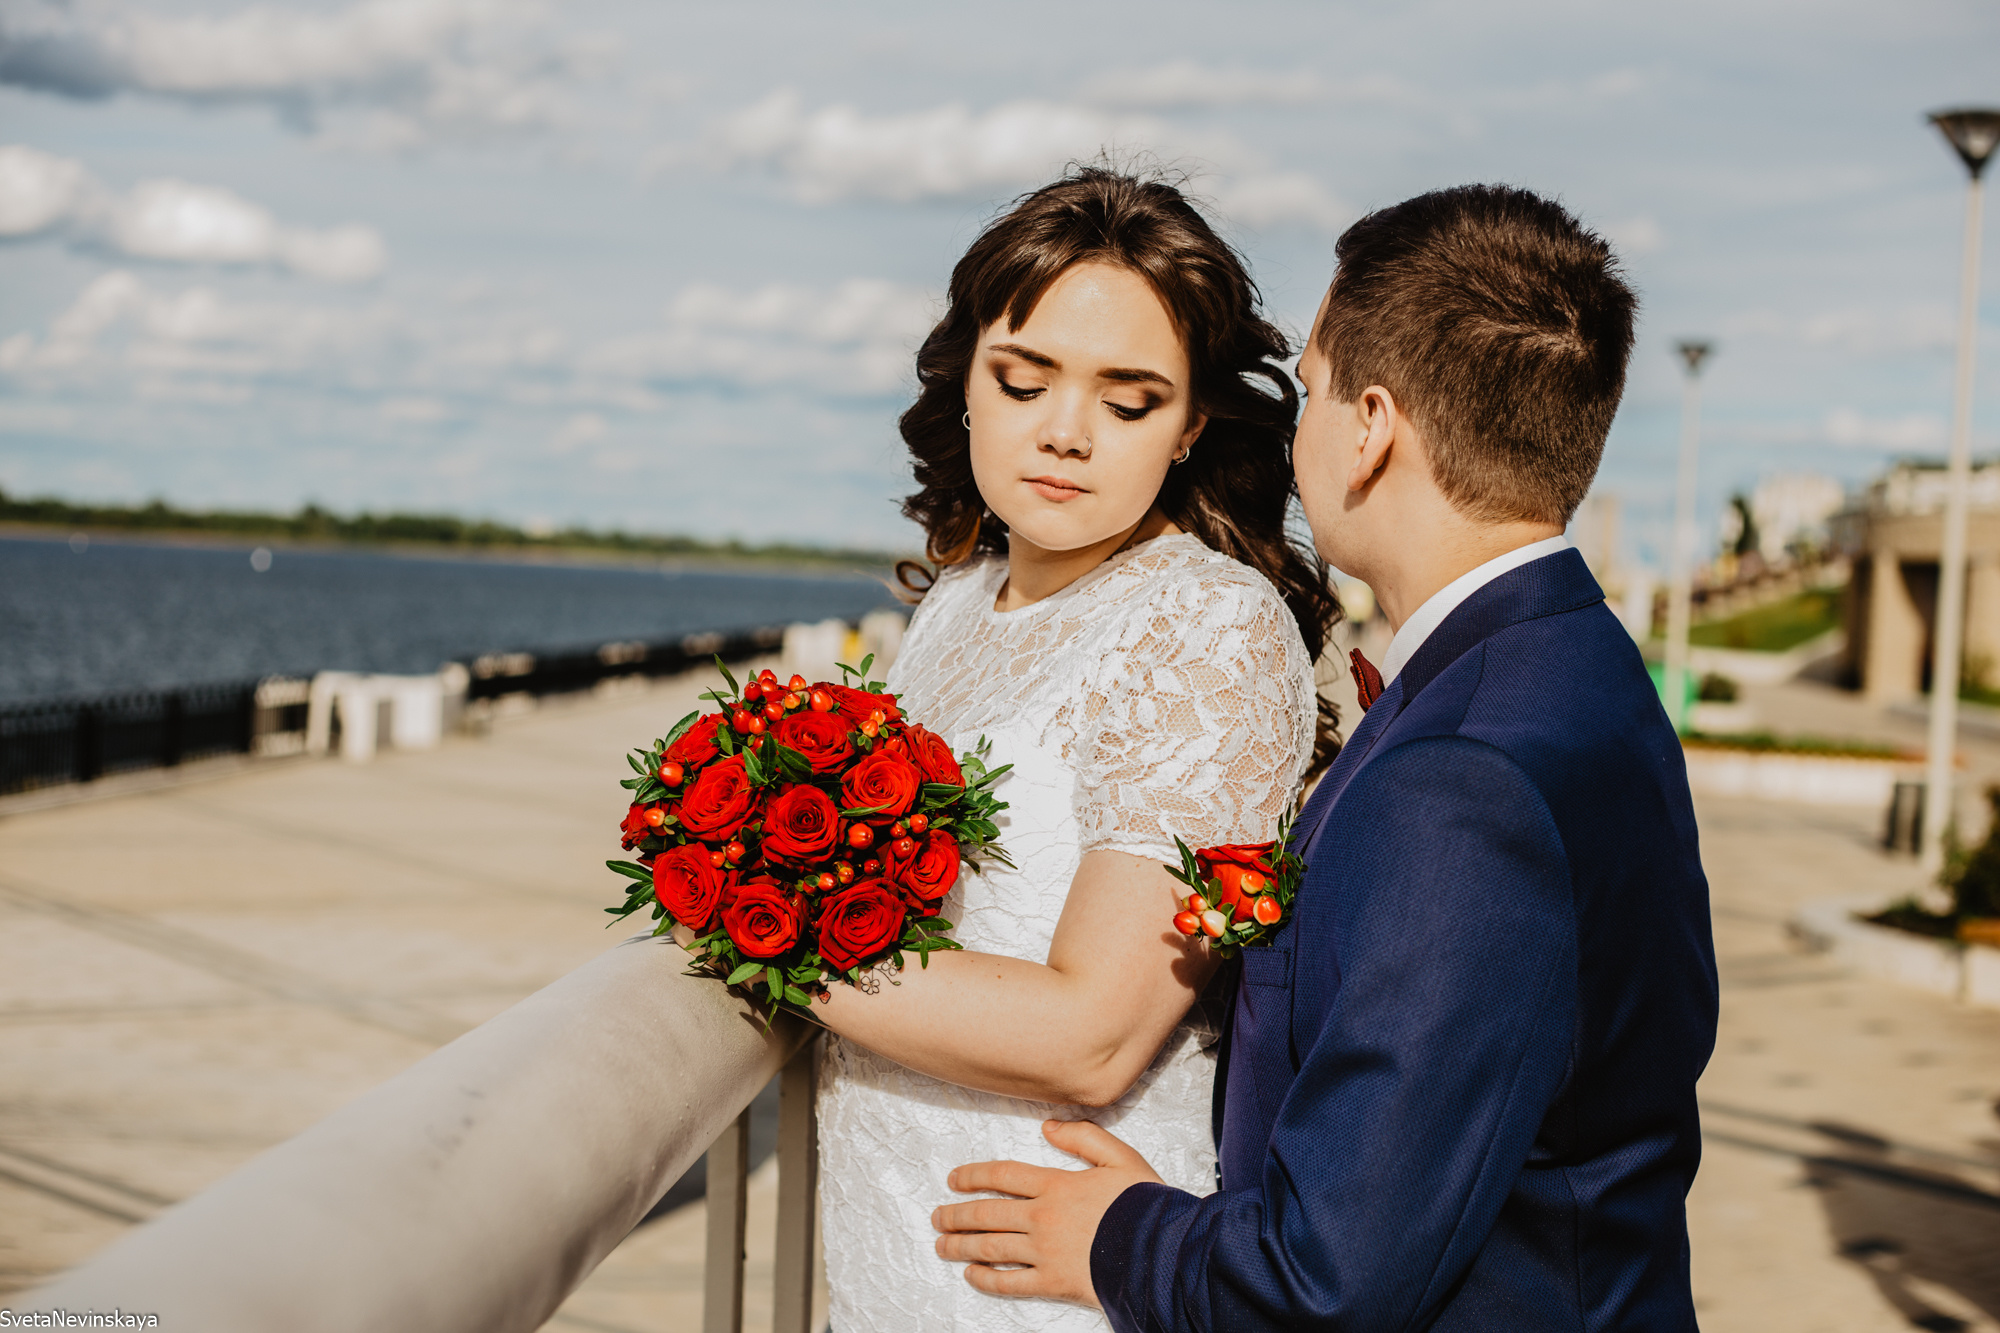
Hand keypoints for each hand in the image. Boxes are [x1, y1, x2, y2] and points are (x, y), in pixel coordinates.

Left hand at [932, 1119, 1163, 1305]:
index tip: (953, 1179)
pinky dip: (987, 1280)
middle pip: (987, 1214)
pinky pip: (1011, 1283)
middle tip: (938, 1217)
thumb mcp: (1120, 1157)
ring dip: (961, 1246)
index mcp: (1056, 1185)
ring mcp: (1045, 1252)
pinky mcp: (1054, 1283)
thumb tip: (1048, 1127)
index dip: (973, 1176)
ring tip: (942, 1245)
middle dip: (957, 1214)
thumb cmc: (1146, 1205)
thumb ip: (1084, 1137)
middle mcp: (1042, 1217)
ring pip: (991, 1247)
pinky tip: (972, 1275)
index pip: (1003, 1176)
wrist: (1161, 1251)